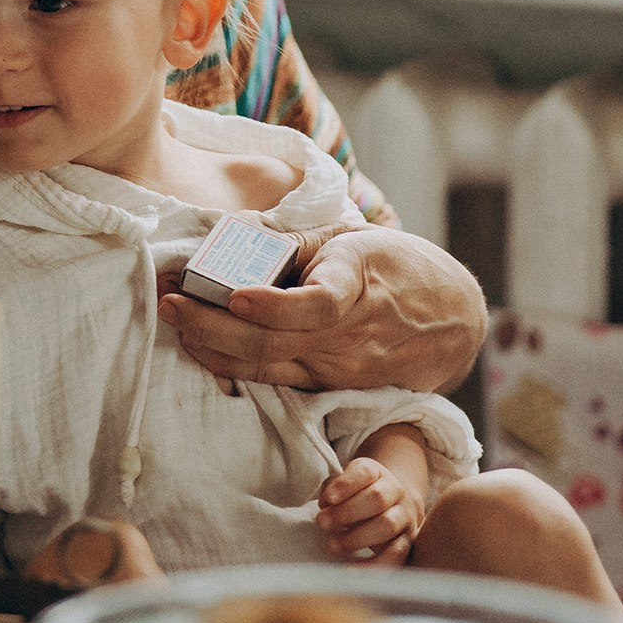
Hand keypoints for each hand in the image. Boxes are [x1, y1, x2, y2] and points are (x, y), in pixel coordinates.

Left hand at [159, 225, 484, 391]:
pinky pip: (278, 380)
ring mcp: (343, 369)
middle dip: (212, 326)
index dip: (275, 306)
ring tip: (176, 321)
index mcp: (359, 283)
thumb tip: (228, 234)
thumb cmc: (391, 264)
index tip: (235, 296)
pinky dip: (235, 365)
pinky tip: (203, 347)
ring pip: (269, 368)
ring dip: (213, 348)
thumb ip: (291, 240)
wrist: (452, 318)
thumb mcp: (348, 235)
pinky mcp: (335, 388)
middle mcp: (352, 335)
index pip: (318, 304)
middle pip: (275, 343)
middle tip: (170, 303)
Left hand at [315, 457, 418, 564]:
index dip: (345, 485)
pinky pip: (396, 555)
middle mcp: (395, 492)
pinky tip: (351, 569)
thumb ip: (332, 490)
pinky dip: (373, 564)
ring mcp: (405, 517)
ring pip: (387, 525)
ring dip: (358, 537)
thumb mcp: (344, 486)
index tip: (326, 499)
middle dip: (347, 512)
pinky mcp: (409, 543)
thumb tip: (326, 504)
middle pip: (377, 498)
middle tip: (322, 523)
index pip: (364, 472)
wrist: (394, 508)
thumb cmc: (358, 497)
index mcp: (377, 473)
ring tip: (333, 545)